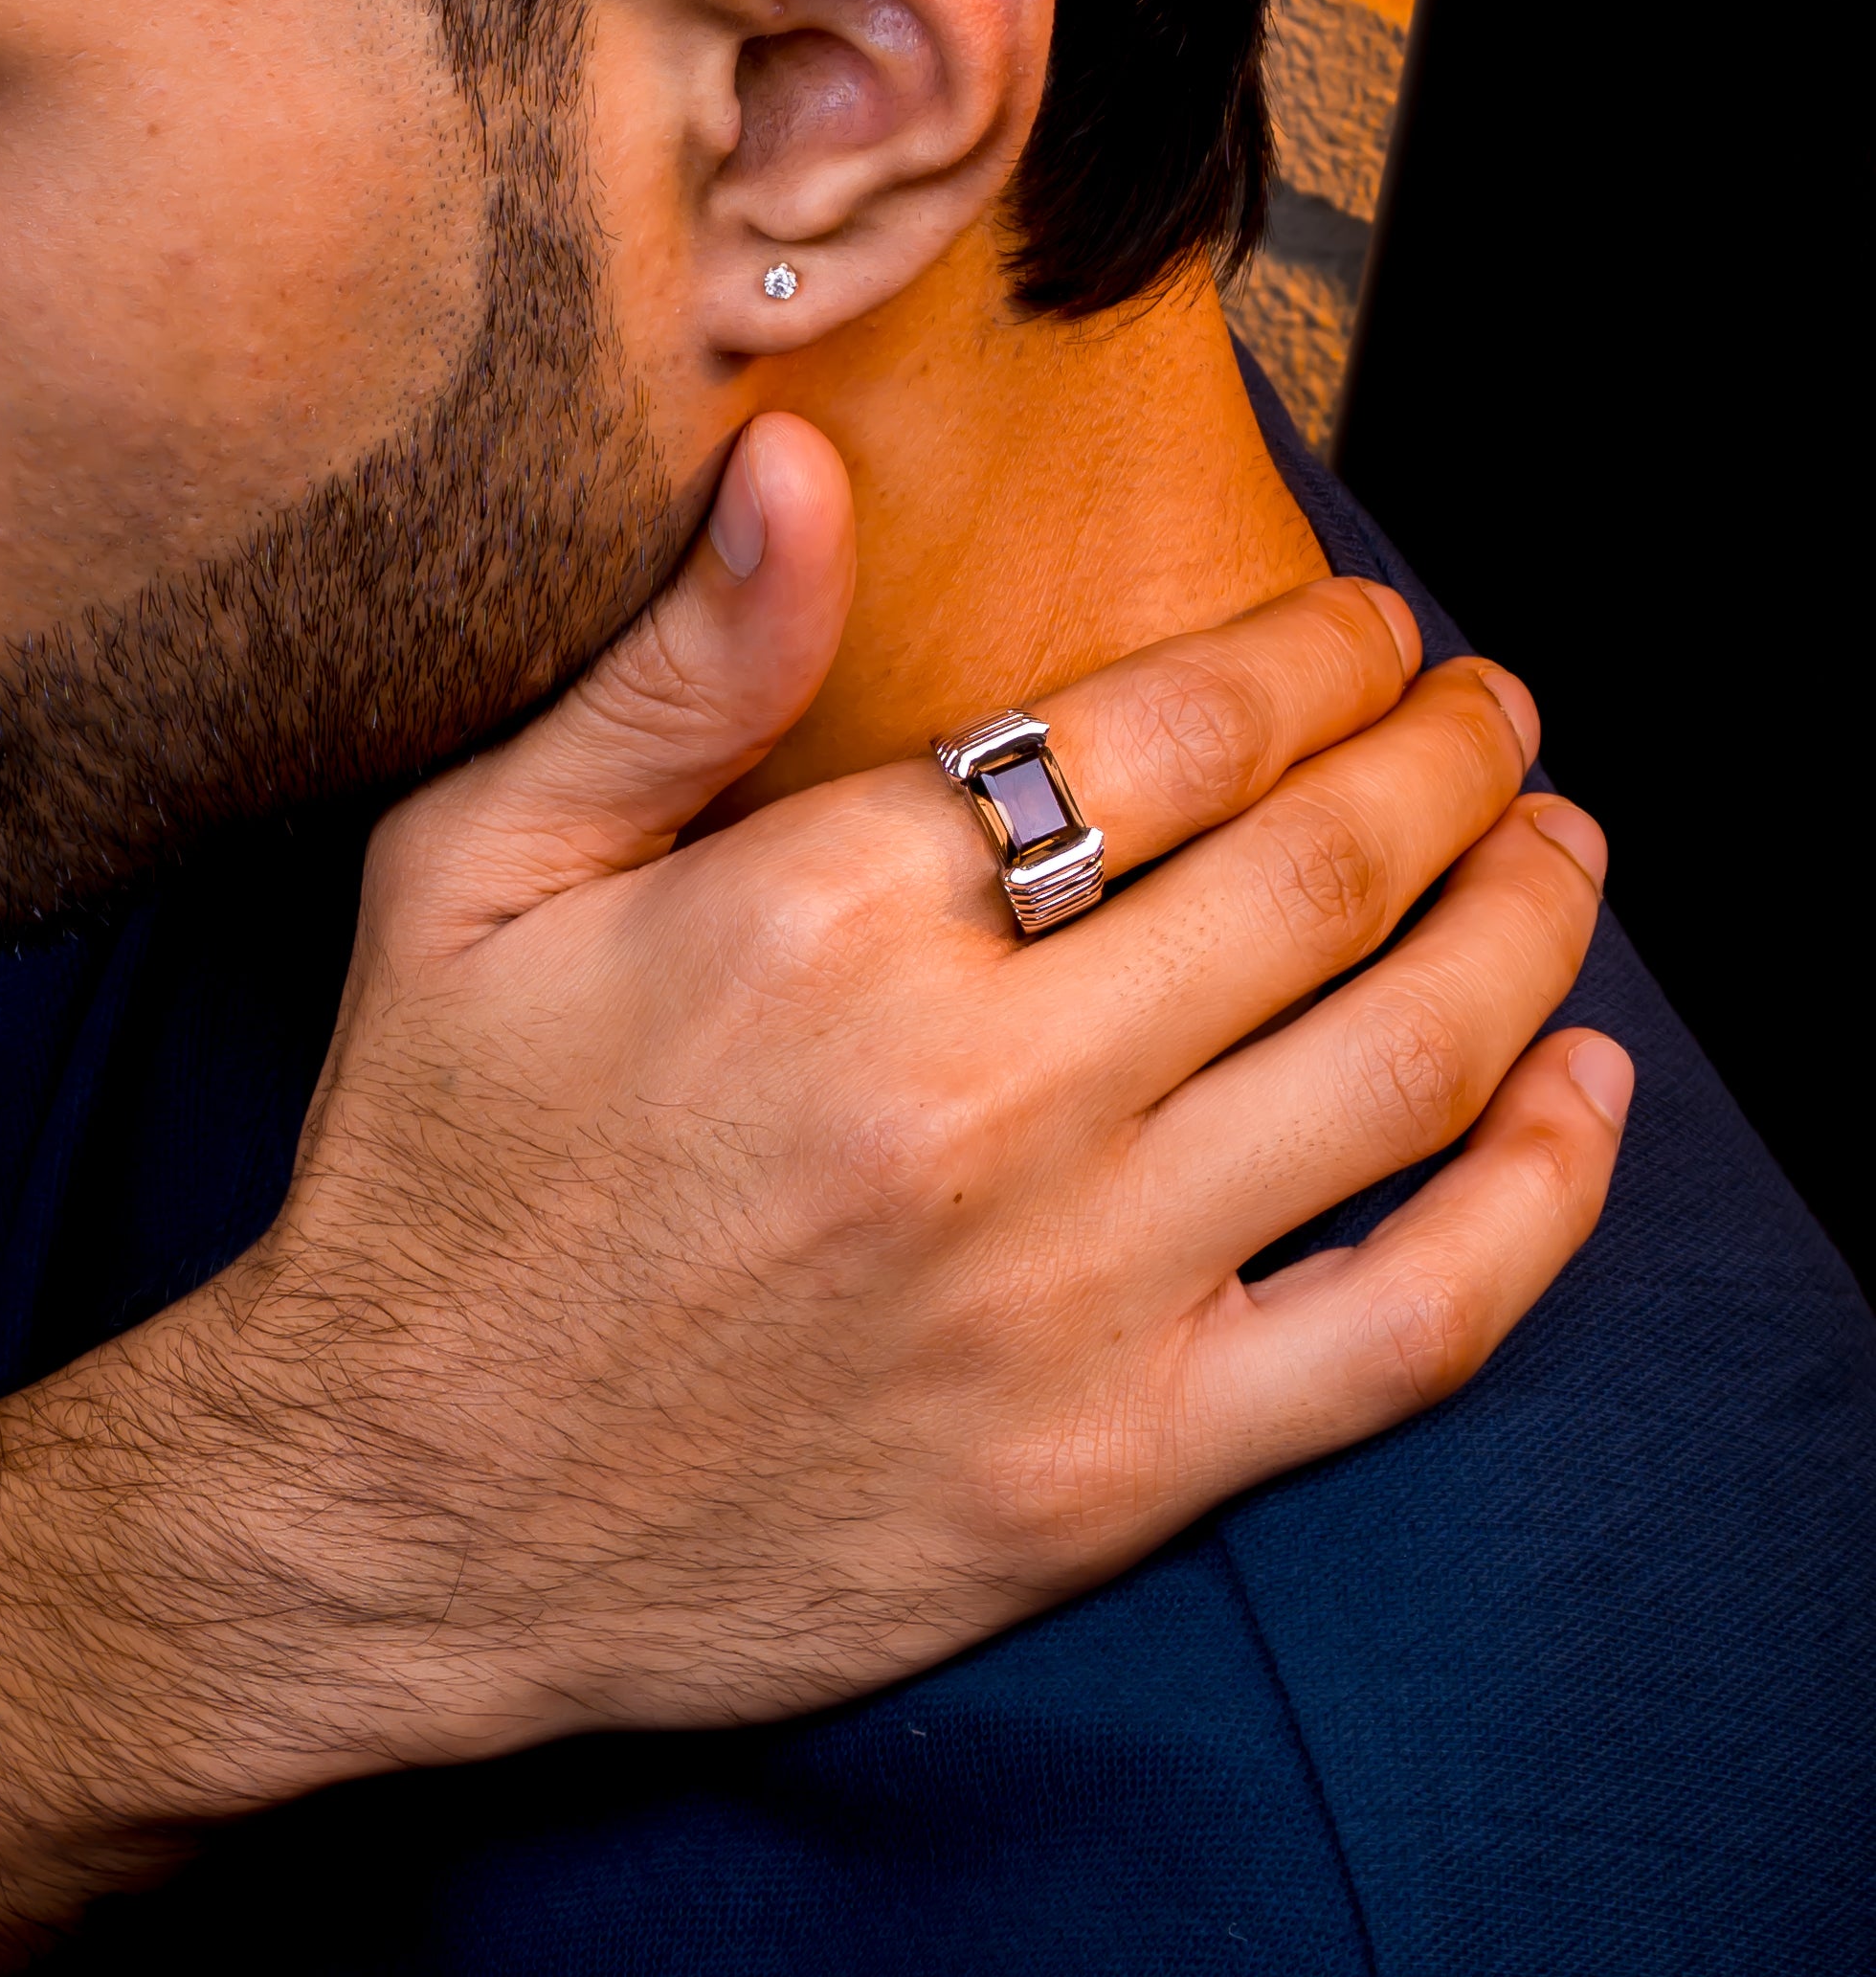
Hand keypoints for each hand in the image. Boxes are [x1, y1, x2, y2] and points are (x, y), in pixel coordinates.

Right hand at [0, 416, 1626, 1976]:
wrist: (394, 1519)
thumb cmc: (432, 1173)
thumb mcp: (473, 875)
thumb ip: (666, 671)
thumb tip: (799, 457)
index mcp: (827, 917)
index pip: (1166, 733)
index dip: (1310, 656)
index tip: (1364, 626)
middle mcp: (974, 1094)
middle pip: (1319, 874)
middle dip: (1447, 759)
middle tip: (1495, 706)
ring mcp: (1062, 1294)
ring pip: (1401, 1066)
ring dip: (1529, 928)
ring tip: (1564, 848)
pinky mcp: (1113, 1471)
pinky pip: (1407, 1325)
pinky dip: (1537, 1202)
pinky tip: (1582, 1096)